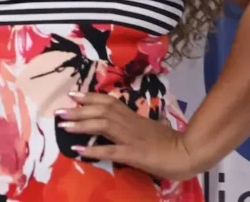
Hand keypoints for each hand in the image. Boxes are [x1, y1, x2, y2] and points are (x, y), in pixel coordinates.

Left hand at [56, 92, 199, 181]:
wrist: (189, 153)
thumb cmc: (172, 142)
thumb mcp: (152, 129)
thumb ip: (139, 126)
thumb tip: (132, 124)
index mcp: (133, 117)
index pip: (109, 102)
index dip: (90, 97)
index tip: (73, 94)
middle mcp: (129, 123)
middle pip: (101, 111)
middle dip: (79, 110)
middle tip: (59, 110)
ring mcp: (131, 138)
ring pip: (102, 125)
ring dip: (81, 124)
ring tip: (63, 126)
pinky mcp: (134, 154)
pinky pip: (111, 151)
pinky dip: (94, 150)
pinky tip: (79, 150)